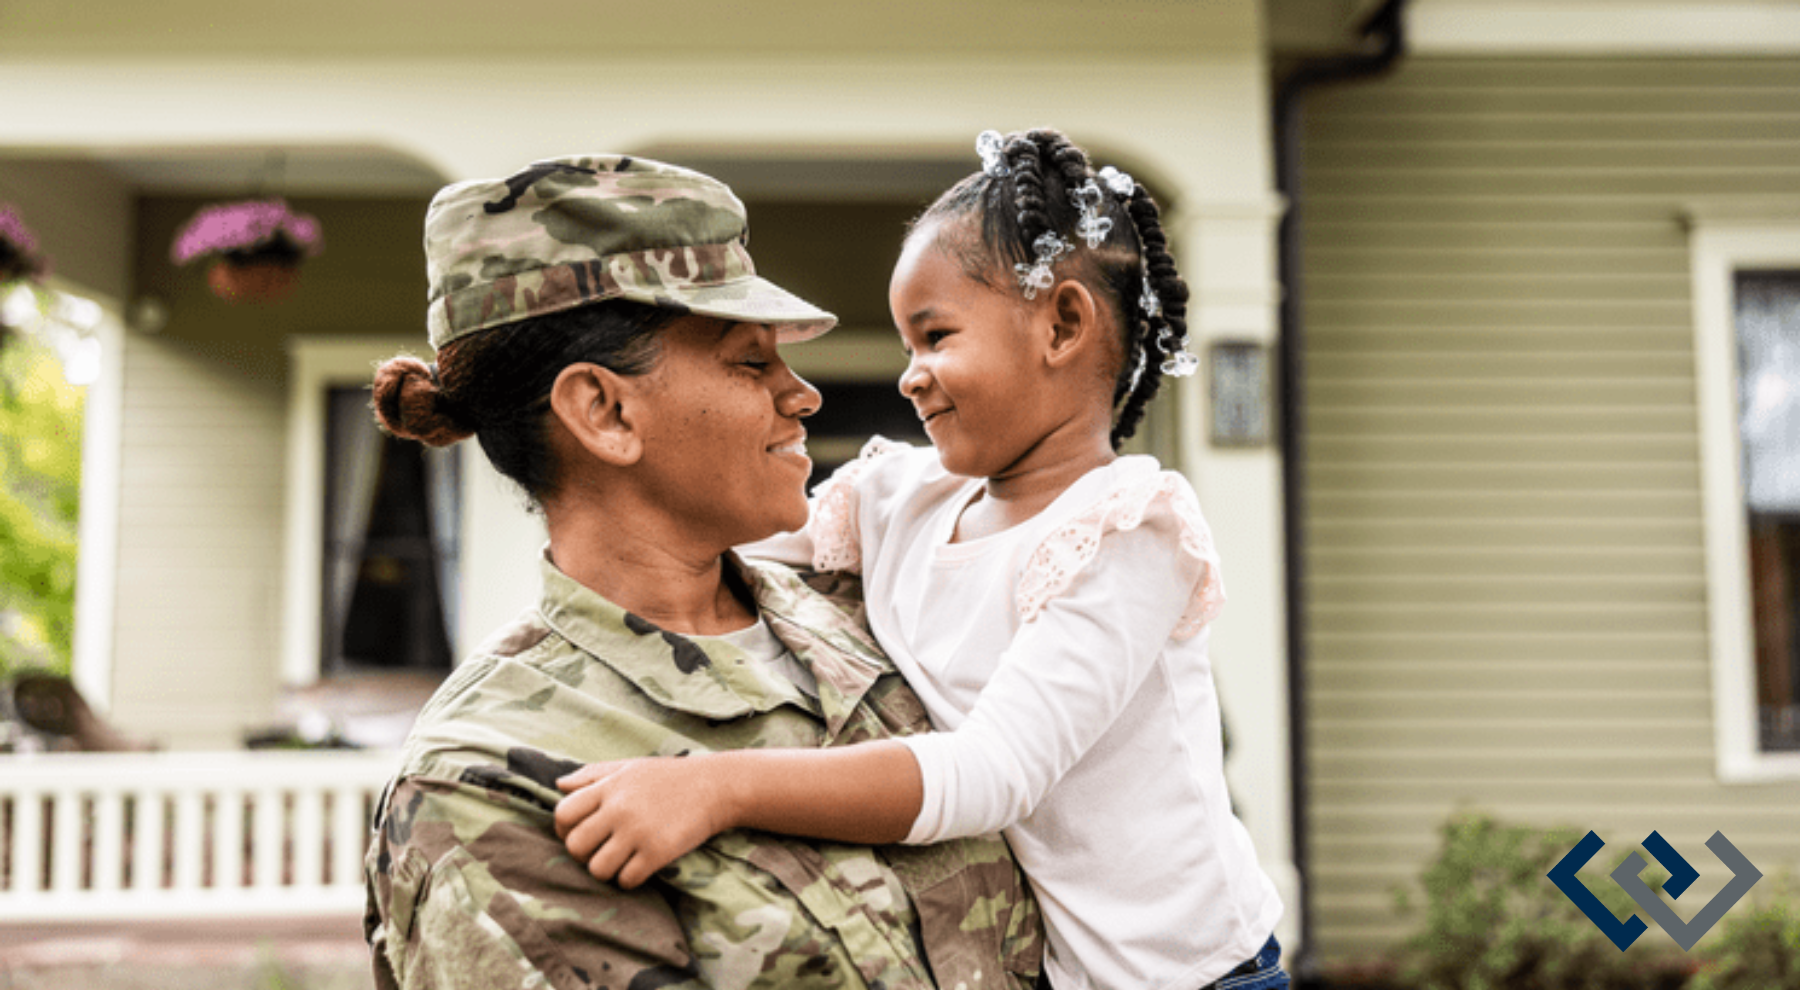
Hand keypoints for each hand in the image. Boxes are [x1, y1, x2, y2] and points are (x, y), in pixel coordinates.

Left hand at [554, 757, 729, 888]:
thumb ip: (593, 775)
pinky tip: (640, 867)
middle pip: (575, 845)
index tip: (581, 832)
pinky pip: (626, 880)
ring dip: (606, 870)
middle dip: (583, 854)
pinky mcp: (658, 852)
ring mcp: (638, 832)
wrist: (717, 787)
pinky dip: (629, 879)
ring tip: (620, 862)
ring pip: (597, 869)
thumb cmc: (670, 777)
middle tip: (600, 851)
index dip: (564, 828)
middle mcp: (619, 809)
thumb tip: (559, 784)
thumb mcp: (630, 767)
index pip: (563, 813)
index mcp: (609, 787)